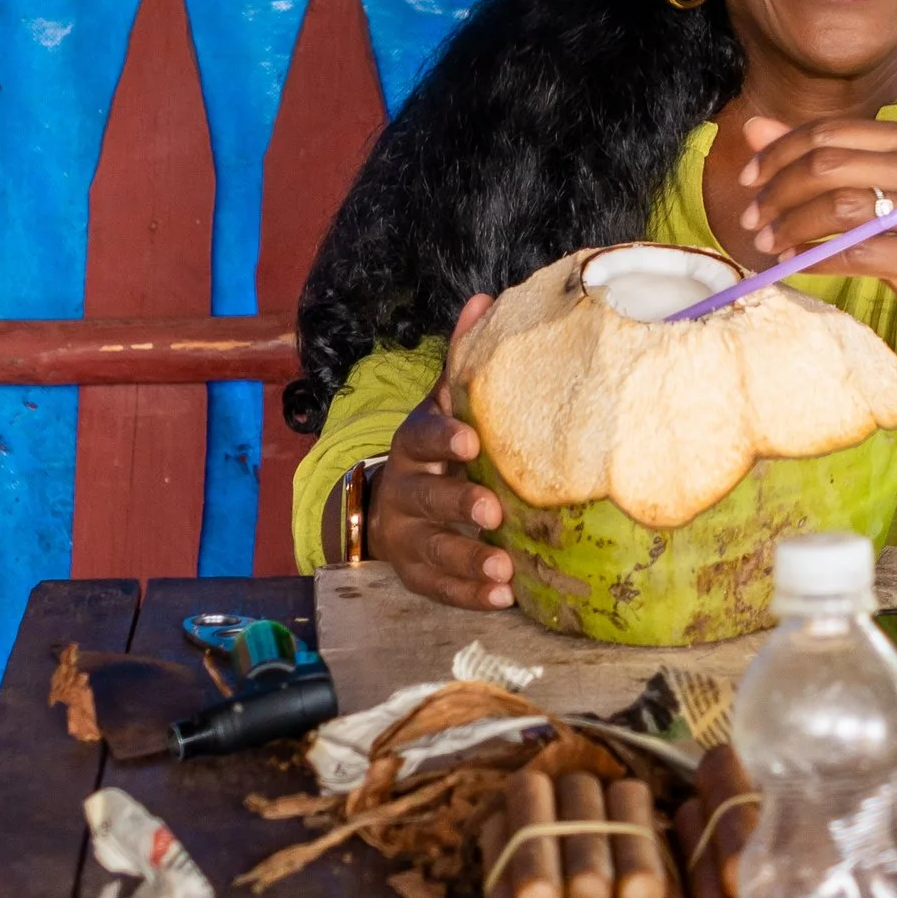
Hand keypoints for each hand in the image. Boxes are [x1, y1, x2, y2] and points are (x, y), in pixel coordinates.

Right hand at [370, 294, 514, 611]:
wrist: (392, 501)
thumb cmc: (438, 445)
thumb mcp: (445, 403)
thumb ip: (463, 359)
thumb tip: (484, 298)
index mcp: (414, 441)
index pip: (422, 436)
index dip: (444, 439)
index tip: (471, 442)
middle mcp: (405, 488)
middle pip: (427, 498)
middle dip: (459, 505)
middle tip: (494, 513)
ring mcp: (406, 534)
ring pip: (433, 548)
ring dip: (469, 559)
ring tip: (505, 571)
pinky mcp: (414, 572)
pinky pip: (438, 587)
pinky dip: (468, 594)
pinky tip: (502, 599)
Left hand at [734, 115, 896, 396]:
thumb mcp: (874, 189)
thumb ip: (816, 156)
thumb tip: (752, 127)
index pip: (830, 131)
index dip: (779, 152)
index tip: (748, 179)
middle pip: (828, 164)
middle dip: (777, 190)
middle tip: (750, 218)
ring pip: (838, 206)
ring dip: (789, 226)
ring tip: (764, 244)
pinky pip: (855, 253)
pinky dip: (814, 257)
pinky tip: (792, 263)